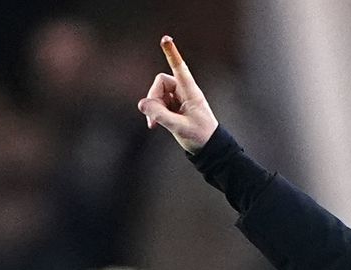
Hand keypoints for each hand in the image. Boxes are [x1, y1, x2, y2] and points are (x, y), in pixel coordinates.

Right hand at [137, 35, 218, 153]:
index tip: (165, 39)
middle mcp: (184, 92)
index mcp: (191, 92)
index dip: (172, 54)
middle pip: (161, 82)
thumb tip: (142, 103)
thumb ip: (160, 115)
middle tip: (152, 116)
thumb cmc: (200, 137)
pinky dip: (154, 113)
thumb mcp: (179, 127)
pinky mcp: (173, 108)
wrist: (208, 150)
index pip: (180, 69)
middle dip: (153, 97)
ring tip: (155, 124)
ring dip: (153, 107)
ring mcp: (178, 99)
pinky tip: (154, 126)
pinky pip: (158, 104)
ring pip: (157, 94)